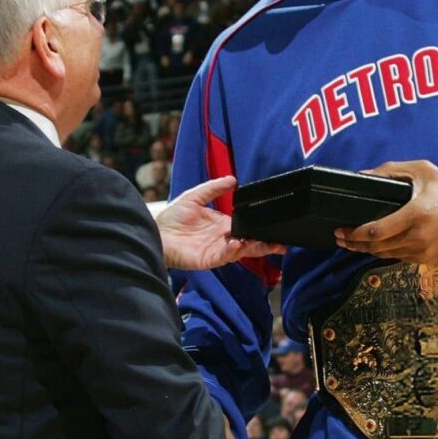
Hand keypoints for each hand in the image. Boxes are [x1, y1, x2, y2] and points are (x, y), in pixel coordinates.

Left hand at [157, 176, 284, 269]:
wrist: (156, 232)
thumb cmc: (172, 217)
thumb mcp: (195, 196)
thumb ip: (213, 188)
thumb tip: (233, 179)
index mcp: (222, 225)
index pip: (247, 227)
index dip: (261, 229)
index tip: (275, 226)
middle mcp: (223, 239)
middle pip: (250, 243)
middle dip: (266, 244)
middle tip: (281, 243)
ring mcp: (217, 250)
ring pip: (241, 251)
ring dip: (253, 247)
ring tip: (263, 243)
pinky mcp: (208, 259)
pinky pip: (224, 256)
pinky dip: (233, 250)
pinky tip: (238, 243)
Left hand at [335, 160, 437, 265]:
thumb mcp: (422, 170)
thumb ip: (391, 170)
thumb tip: (363, 175)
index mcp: (416, 214)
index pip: (377, 231)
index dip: (356, 234)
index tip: (342, 230)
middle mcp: (417, 236)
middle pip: (376, 247)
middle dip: (354, 244)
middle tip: (340, 238)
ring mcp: (421, 251)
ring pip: (385, 255)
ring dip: (366, 250)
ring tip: (351, 243)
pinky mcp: (424, 259)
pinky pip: (397, 257)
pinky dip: (384, 251)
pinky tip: (373, 246)